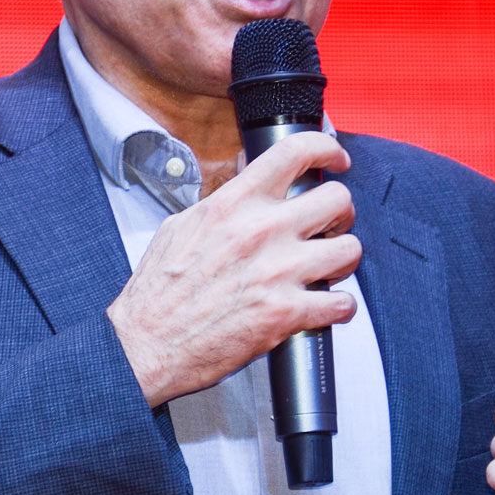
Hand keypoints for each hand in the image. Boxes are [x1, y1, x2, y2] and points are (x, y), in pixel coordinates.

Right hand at [107, 131, 358, 406]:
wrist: (145, 344)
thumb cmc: (157, 294)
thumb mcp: (181, 227)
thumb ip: (221, 202)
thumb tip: (244, 179)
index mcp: (233, 205)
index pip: (295, 153)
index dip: (327, 150)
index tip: (335, 161)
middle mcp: (259, 232)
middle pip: (337, 200)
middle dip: (340, 214)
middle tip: (330, 226)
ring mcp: (276, 272)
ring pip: (349, 249)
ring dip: (343, 260)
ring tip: (328, 269)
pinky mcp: (285, 314)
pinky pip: (342, 303)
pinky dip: (339, 307)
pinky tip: (325, 307)